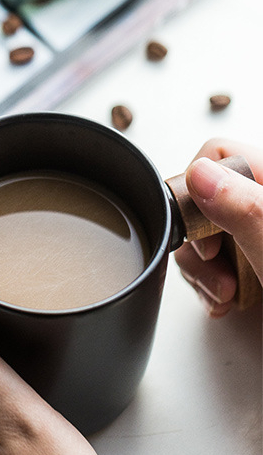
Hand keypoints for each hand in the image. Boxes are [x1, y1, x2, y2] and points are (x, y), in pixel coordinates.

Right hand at [174, 139, 262, 315]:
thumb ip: (245, 208)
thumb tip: (200, 174)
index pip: (217, 155)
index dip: (197, 192)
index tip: (206, 233)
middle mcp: (260, 202)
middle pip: (202, 197)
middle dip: (198, 242)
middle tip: (217, 268)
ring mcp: (255, 232)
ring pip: (203, 232)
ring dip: (203, 271)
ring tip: (225, 293)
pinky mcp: (253, 261)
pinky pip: (216, 260)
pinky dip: (211, 284)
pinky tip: (224, 299)